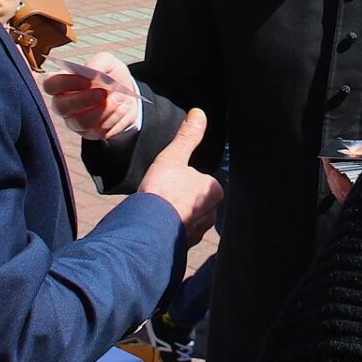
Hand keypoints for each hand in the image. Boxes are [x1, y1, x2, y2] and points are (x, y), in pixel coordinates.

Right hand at [42, 52, 139, 140]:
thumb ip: (98, 62)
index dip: (65, 83)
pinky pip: (98, 131)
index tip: (87, 80)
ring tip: (118, 99)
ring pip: (81, 122)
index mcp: (62, 84)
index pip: (50, 85)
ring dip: (103, 110)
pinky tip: (122, 107)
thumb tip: (93, 70)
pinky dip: (114, 118)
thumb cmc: (110, 76)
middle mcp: (63, 104)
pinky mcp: (89, 133)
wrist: (128, 96)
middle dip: (84, 100)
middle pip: (61, 107)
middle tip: (104, 92)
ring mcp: (75, 121)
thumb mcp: (107, 62)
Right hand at [138, 108, 220, 247]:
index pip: (200, 181)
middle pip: (194, 200)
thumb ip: (188, 136)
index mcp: (215, 191)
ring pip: (187, 218)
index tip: (169, 182)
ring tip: (157, 211)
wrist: (146, 229)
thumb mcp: (173, 157)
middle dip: (180, 200)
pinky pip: (177, 235)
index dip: (182, 179)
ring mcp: (198, 233)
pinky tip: (156, 226)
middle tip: (162, 196)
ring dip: (174, 216)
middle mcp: (212, 215)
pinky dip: (168, 231)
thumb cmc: (162, 191)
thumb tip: (199, 114)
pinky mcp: (185, 247)